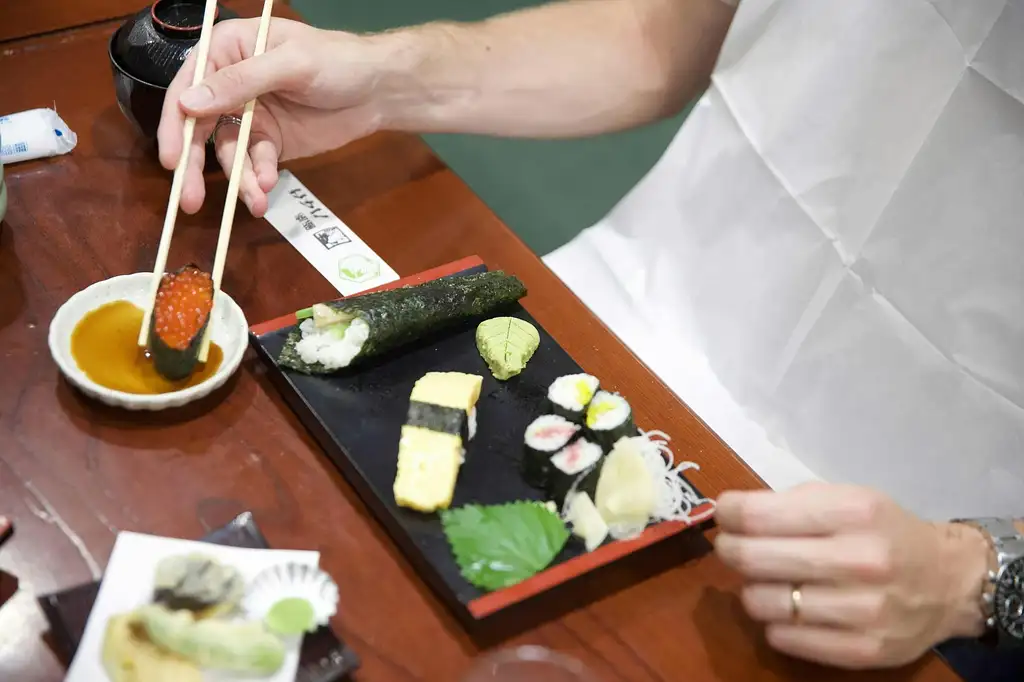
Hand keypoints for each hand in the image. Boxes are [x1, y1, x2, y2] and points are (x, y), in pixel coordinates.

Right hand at [157, 18, 388, 216]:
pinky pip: (254, 164)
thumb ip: (242, 83)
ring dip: (238, 178)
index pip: (187, 87)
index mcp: (228, 50)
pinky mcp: (270, 142)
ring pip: (229, 153)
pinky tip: (268, 185)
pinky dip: (259, 177)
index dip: (176, 124)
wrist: (379, 90)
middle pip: (199, 127)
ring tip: (255, 198)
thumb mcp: (291, 64)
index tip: (172, 159)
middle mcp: (230, 84)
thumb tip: (189, 103)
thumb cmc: (338, 61)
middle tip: (188, 199)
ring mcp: (250, 116)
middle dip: (194, 165)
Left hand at [714, 482, 989, 668]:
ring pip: (763, 602)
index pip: (760, 515)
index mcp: (853, 512)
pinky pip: (784, 638)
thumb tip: (730, 513)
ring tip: (765, 579)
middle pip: (754, 559)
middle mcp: (860, 560)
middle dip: (730, 549)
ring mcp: (863, 610)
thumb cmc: (886, 532)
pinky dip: (774, 621)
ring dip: (751, 588)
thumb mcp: (848, 498)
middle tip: (731, 546)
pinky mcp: (863, 650)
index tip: (723, 514)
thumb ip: (791, 503)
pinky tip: (788, 608)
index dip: (728, 513)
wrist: (949, 582)